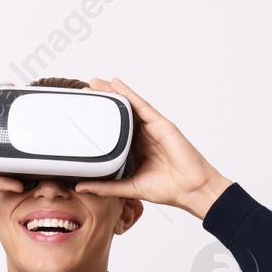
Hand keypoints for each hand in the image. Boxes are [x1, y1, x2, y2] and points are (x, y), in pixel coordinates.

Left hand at [72, 77, 232, 218]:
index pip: (113, 132)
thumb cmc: (167, 189)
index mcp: (135, 150)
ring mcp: (152, 128)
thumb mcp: (128, 188)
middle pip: (119, 115)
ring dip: (112, 93)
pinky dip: (128, 93)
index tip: (82, 113)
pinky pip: (141, 105)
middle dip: (103, 102)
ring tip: (94, 83)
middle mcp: (142, 137)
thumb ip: (105, 187)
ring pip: (128, 106)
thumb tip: (81, 187)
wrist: (191, 189)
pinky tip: (116, 84)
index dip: (99, 121)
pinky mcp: (160, 124)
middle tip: (84, 91)